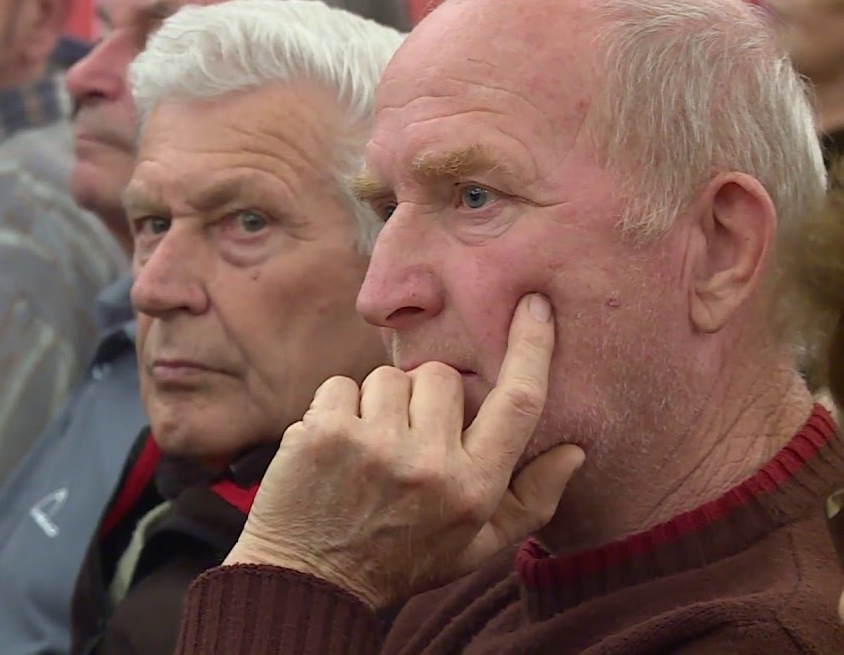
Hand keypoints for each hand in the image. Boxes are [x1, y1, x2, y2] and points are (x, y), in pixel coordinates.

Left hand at [225, 294, 585, 609]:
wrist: (309, 580)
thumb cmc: (401, 558)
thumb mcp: (476, 545)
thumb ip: (531, 499)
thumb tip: (575, 449)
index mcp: (475, 488)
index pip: (518, 404)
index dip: (532, 347)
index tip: (533, 304)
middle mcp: (430, 464)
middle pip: (443, 377)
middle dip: (425, 399)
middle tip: (405, 443)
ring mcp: (374, 446)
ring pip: (390, 378)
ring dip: (379, 405)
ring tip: (367, 453)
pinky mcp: (325, 433)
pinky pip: (342, 385)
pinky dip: (335, 410)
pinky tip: (332, 451)